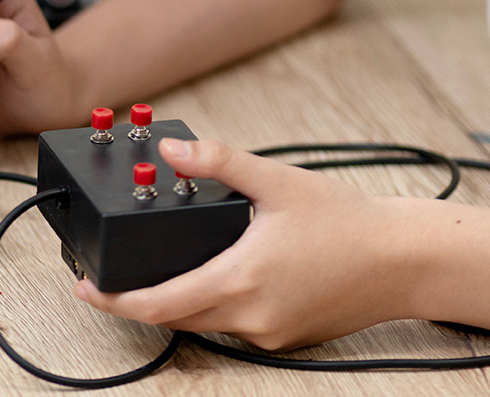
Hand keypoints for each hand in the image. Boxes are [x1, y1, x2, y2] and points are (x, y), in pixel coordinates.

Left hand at [77, 137, 417, 349]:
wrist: (403, 259)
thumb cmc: (347, 221)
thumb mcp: (276, 181)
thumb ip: (219, 161)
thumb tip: (173, 149)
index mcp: (240, 279)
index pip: (159, 303)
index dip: (115, 300)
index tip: (86, 289)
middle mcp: (251, 316)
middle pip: (175, 316)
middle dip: (140, 299)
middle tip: (112, 277)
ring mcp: (269, 333)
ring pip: (206, 322)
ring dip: (181, 300)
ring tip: (168, 265)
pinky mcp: (285, 339)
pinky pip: (236, 325)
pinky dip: (219, 303)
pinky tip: (224, 274)